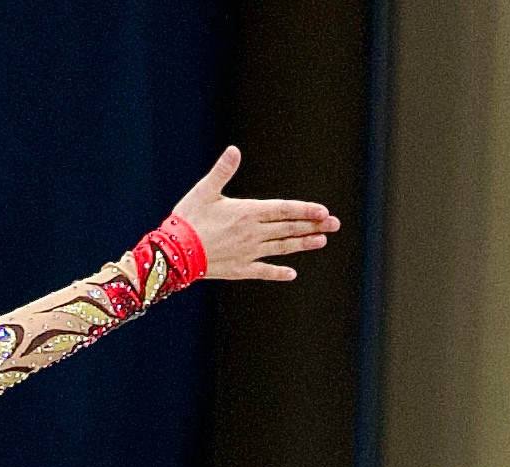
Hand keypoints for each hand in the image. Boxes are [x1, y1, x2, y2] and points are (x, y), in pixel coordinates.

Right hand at [170, 146, 338, 281]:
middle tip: (335, 225)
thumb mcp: (204, 191)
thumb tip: (234, 150)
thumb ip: (222, 171)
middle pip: (288, 228)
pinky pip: (263, 271)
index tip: (324, 211)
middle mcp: (253, 234)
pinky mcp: (239, 269)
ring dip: (302, 244)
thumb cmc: (187, 219)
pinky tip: (291, 274)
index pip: (284, 210)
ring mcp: (248, 253)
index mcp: (247, 212)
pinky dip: (278, 272)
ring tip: (321, 241)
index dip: (305, 210)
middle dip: (313, 226)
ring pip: (281, 248)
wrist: (173, 253)